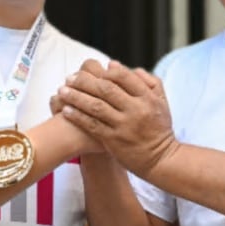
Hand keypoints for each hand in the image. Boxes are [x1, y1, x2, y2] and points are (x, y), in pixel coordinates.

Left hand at [57, 60, 176, 177]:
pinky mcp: (113, 140)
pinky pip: (91, 125)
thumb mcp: (162, 101)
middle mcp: (136, 109)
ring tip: (62, 91)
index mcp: (148, 98)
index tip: (93, 70)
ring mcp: (123, 125)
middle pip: (106, 89)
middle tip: (70, 77)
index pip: (124, 76)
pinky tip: (66, 110)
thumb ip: (148, 81)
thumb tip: (119, 66)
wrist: (159, 159)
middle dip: (85, 81)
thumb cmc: (158, 127)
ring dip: (76, 97)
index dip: (106, 71)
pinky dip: (77, 116)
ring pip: (96, 106)